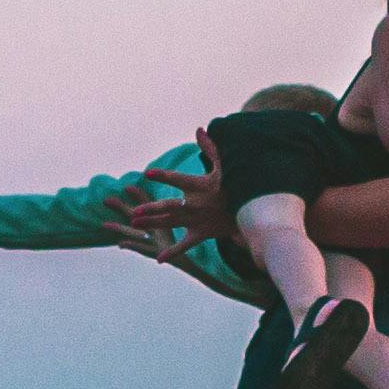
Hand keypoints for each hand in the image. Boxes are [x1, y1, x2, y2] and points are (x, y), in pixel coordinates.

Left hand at [110, 124, 243, 249]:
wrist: (254, 212)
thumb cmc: (237, 185)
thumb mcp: (226, 166)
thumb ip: (211, 148)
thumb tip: (199, 130)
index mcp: (200, 187)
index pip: (179, 180)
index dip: (164, 176)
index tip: (148, 173)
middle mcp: (196, 205)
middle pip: (169, 207)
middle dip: (151, 210)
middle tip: (134, 213)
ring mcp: (197, 221)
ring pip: (170, 222)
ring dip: (152, 223)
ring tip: (134, 223)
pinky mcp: (201, 234)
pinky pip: (185, 245)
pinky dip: (173, 252)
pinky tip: (159, 259)